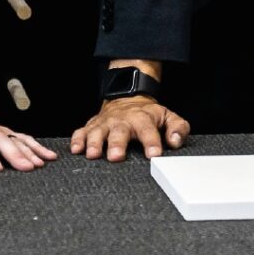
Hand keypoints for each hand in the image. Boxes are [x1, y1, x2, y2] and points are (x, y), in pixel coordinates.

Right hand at [70, 96, 189, 160]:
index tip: (153, 154)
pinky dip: (78, 139)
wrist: (127, 97)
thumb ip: (177, 128)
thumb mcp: (168, 116)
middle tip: (116, 157)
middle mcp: (122, 120)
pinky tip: (76, 149)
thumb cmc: (148, 114)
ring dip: (94, 142)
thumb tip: (175, 141)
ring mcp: (106, 122)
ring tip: (92, 154)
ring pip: (98, 131)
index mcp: (142, 118)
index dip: (151, 141)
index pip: (148, 130)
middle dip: (116, 143)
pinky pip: (82, 131)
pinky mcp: (93, 125)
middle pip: (119, 131)